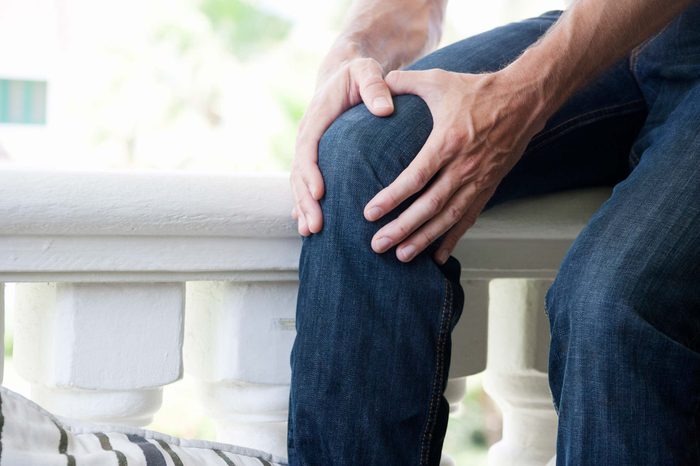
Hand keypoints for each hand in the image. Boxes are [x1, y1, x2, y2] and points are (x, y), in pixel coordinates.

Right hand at [290, 56, 395, 235]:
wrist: (346, 74)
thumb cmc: (360, 74)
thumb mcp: (367, 71)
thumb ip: (374, 86)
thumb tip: (385, 109)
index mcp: (317, 118)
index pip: (308, 148)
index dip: (311, 172)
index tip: (321, 193)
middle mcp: (307, 136)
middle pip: (300, 173)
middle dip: (305, 201)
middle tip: (315, 226)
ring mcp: (310, 149)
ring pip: (300, 183)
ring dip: (303, 208)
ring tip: (310, 233)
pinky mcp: (317, 159)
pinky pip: (307, 184)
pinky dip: (307, 204)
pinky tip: (310, 227)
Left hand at [364, 68, 548, 263]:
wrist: (525, 99)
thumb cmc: (478, 89)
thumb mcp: (439, 80)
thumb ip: (404, 82)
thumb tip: (376, 82)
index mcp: (448, 141)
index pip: (416, 177)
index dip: (392, 198)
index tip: (369, 213)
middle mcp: (464, 167)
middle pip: (429, 206)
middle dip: (402, 228)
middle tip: (378, 245)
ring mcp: (478, 180)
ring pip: (448, 218)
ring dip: (424, 239)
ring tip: (401, 256)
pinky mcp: (488, 188)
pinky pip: (468, 219)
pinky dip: (453, 239)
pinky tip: (437, 257)